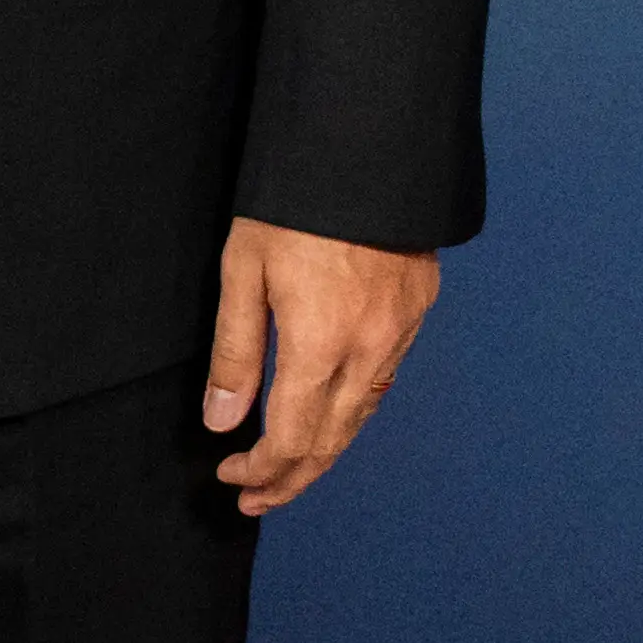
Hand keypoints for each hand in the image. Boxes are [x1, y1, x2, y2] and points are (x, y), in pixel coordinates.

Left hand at [204, 216, 440, 516]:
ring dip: (326, 450)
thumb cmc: (294, 201)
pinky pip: (385, 378)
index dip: (262, 469)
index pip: (292, 439)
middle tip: (258, 498)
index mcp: (321, 344)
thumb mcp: (243, 269)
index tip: (232, 475)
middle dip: (293, 478)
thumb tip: (225, 423)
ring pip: (363, 415)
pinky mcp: (417, 308)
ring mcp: (400, 330)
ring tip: (291, 470)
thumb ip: (235, 353)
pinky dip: (354, 410)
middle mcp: (369, 348)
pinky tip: (334, 412)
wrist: (368, 144)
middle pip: (332, 441)